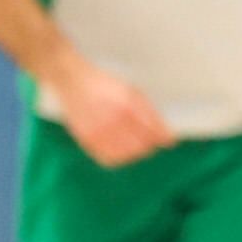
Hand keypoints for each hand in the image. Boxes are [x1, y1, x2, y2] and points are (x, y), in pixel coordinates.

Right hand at [42, 57, 173, 168]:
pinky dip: (118, 158)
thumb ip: (151, 115)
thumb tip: (168, 140)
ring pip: (127, 155)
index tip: (168, 140)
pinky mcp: (87, 140)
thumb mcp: (132, 92)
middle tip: (147, 139)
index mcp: (128, 105)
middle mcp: (114, 119)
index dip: (163, 138)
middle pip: (142, 147)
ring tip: (132, 144)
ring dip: (134, 152)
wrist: (73, 82)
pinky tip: (118, 148)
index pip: (154, 132)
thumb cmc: (106, 85)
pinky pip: (109, 159)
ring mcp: (99, 131)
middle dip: (149, 145)